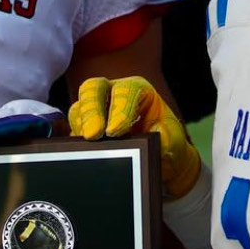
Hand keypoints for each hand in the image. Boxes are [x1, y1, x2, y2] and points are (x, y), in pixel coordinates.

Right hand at [68, 76, 200, 198]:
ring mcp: (96, 110)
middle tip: (94, 134)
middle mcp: (112, 94)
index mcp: (137, 90)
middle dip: (92, 110)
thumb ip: (170, 139)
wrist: (159, 159)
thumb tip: (157, 133)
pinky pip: (73, 129)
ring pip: (79, 107)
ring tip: (87, 144)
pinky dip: (73, 139)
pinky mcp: (84, 128)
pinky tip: (78, 152)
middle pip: (94, 89)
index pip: (125, 90)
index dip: (120, 108)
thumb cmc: (167, 143)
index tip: (116, 130)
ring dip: (81, 125)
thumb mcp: (176, 142)